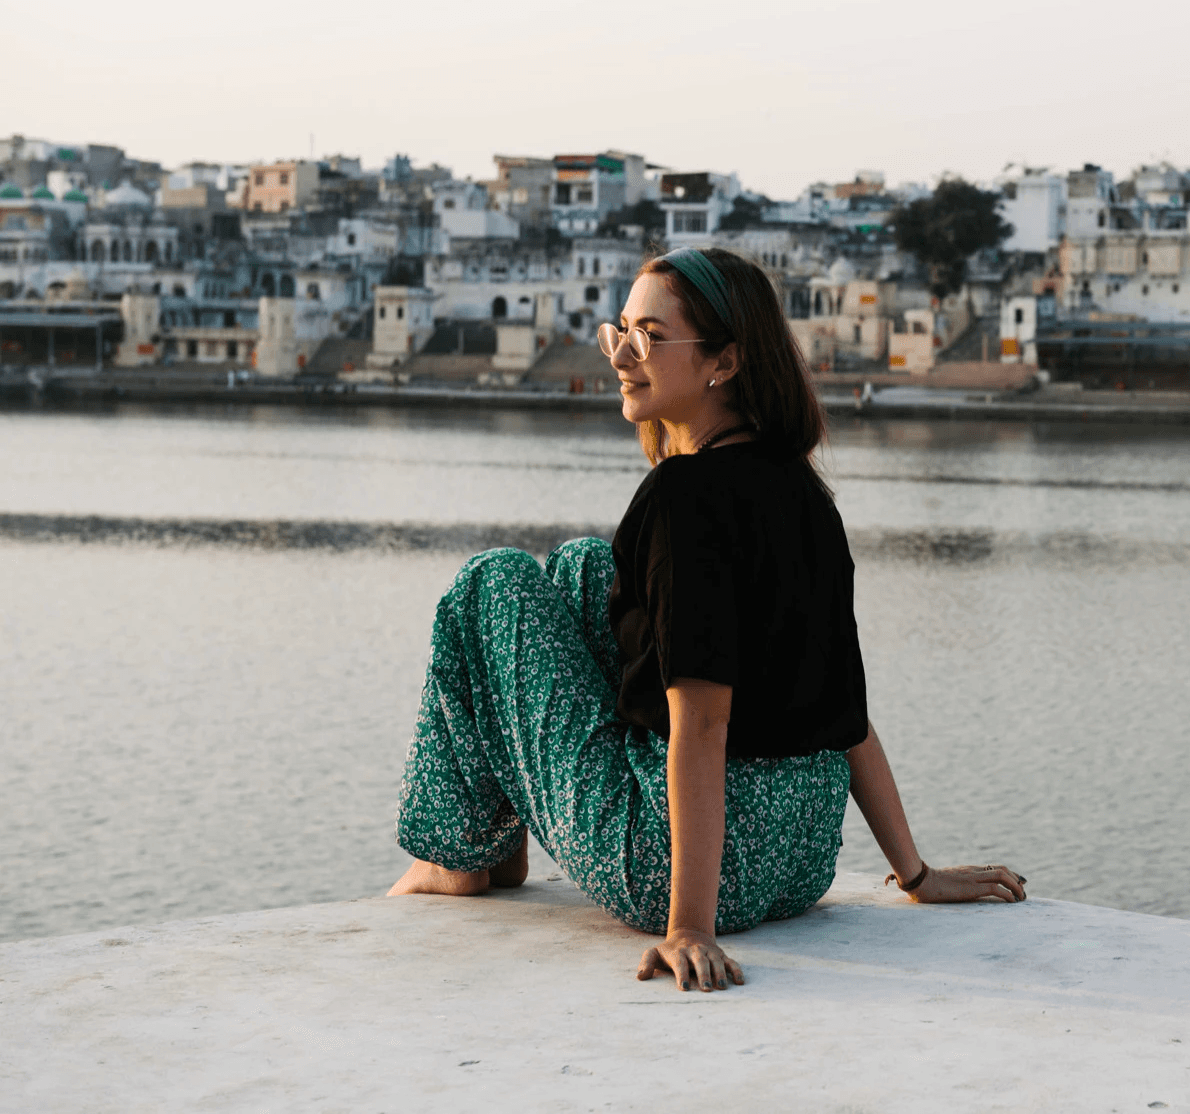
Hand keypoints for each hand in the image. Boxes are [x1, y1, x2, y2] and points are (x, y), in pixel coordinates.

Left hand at [637, 927, 744, 991]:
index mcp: (679, 952)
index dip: (682, 975)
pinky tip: (740, 982)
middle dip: (703, 974)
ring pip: (716, 961)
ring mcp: (709, 952)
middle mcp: (695, 951)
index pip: (680, 963)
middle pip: (700, 961)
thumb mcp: (655, 953)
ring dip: (720, 973)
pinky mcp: (721, 955)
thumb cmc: (670, 951)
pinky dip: (736, 970)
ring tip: (722, 987)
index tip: (684, 988)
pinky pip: (731, 962)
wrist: (688, 933)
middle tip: (706, 989)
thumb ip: (646, 962)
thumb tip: (640, 976)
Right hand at [907, 863, 1026, 903]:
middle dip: (1016, 880)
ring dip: (1016, 887)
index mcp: (968, 870)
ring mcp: (973, 878)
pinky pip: (995, 889)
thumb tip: (954, 890)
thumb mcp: (946, 881)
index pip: (994, 867)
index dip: (1009, 875)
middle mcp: (973, 871)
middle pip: (1002, 869)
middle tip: (1023, 892)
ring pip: (1002, 876)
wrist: (921, 881)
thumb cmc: (928, 883)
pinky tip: (1011, 902)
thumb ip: (954, 883)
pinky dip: (1007, 895)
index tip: (1018, 883)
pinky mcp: (972, 888)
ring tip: (1021, 898)